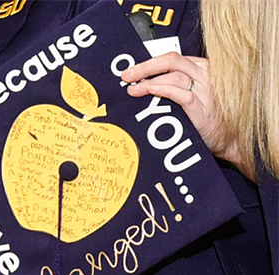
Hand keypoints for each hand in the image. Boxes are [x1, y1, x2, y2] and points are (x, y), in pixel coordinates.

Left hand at [122, 52, 253, 179]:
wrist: (227, 137)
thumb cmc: (206, 114)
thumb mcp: (192, 91)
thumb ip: (174, 82)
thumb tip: (142, 80)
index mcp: (201, 68)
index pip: (172, 58)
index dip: (149, 63)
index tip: (131, 71)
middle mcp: (205, 76)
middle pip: (172, 61)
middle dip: (145, 67)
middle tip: (127, 77)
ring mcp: (206, 92)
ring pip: (175, 76)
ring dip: (149, 82)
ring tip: (134, 90)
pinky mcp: (204, 109)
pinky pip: (184, 95)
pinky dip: (166, 90)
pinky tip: (152, 90)